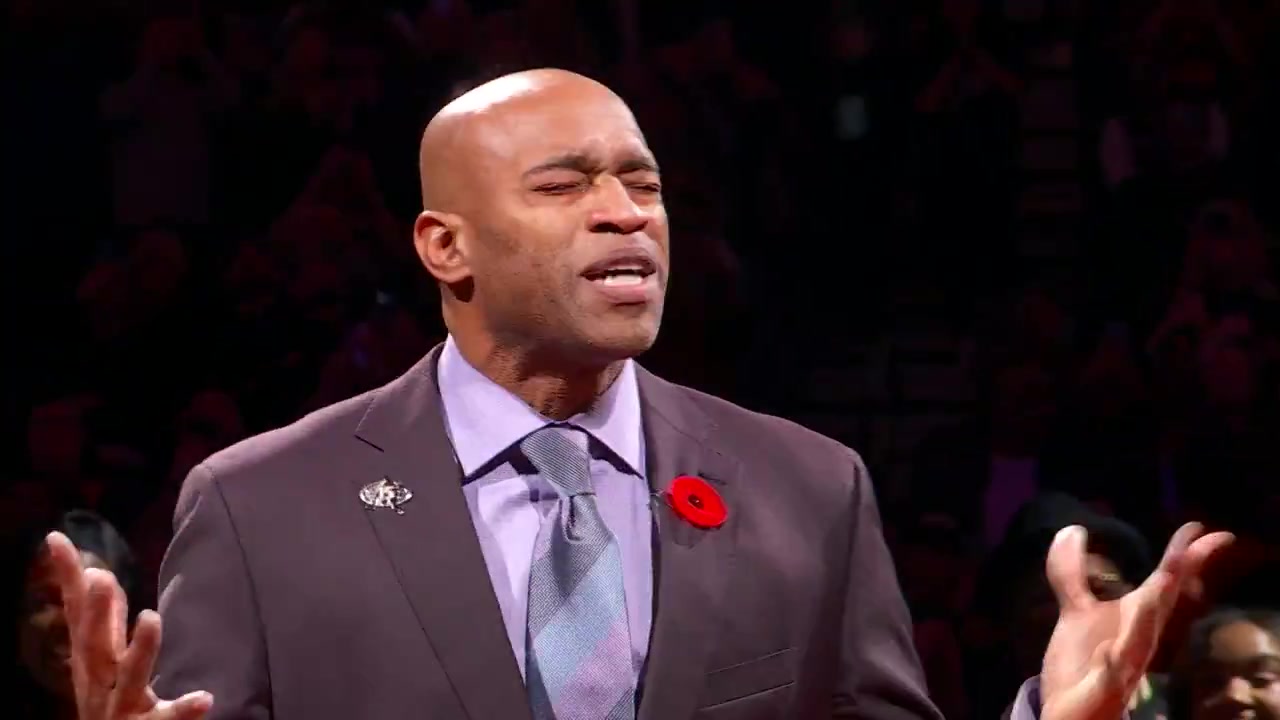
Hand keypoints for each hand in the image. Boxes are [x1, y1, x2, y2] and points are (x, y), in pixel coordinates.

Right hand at [46, 532, 212, 719]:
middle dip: (96, 611)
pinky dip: (182, 708)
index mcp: (91, 659)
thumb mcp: (103, 658)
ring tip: (151, 616)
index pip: (77, 613)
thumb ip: (105, 619)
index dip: (68, 577)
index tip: (56, 538)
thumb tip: (98, 573)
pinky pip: (164, 719)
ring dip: (141, 648)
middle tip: (101, 575)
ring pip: (129, 677)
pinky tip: (205, 697)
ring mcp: (121, 705)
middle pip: (94, 643)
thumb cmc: (109, 701)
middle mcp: (100, 680)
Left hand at [1040, 523, 1232, 719]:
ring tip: (1166, 578)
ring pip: (1142, 638)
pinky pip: (1109, 678)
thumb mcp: (1076, 612)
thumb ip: (1071, 574)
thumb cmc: (1083, 663)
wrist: (1071, 712)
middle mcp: (1138, 639)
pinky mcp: (1102, 691)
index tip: (1201, 527)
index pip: (1164, 582)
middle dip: (1179, 574)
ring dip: (1151, 611)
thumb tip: (1071, 528)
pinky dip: (1111, 665)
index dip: (1183, 555)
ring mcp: (1123, 665)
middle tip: (1202, 544)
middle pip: (1162, 603)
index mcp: (1135, 618)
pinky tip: (1108, 653)